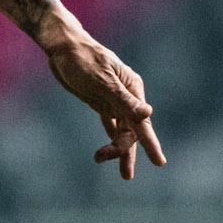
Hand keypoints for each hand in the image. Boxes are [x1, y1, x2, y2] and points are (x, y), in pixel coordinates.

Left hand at [42, 29, 165, 181]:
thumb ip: (123, 100)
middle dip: (123, 149)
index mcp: (132, 89)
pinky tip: (112, 154)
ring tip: (125, 175)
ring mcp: (113, 100)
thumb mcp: (102, 80)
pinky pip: (110, 125)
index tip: (159, 162)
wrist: (63, 47)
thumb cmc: (83, 59)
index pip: (142, 123)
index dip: (150, 143)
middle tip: (107, 163)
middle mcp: (127, 96)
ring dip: (120, 150)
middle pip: (130, 130)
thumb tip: (148, 115)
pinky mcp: (100, 102)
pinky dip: (111, 139)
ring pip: (122, 131)